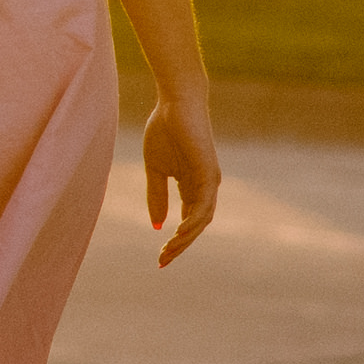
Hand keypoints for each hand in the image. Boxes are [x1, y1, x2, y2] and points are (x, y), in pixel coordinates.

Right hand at [141, 104, 221, 264]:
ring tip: (169, 250)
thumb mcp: (155, 169)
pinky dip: (192, 220)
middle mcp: (205, 187)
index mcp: (192, 187)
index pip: (187, 221)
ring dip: (186, 238)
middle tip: (163, 260)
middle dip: (180, 245)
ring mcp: (209, 181)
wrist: (174, 103)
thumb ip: (156, 196)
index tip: (160, 258)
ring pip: (202, 219)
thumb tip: (157, 225)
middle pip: (196, 226)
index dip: (176, 241)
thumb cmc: (164, 130)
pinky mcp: (208, 172)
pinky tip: (179, 231)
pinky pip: (203, 204)